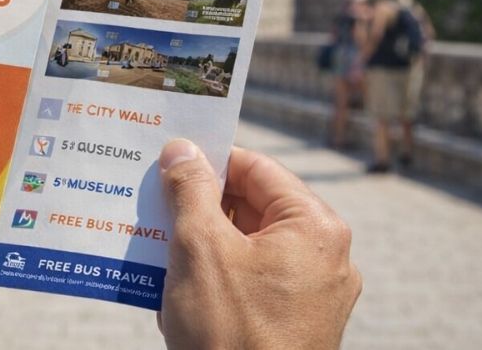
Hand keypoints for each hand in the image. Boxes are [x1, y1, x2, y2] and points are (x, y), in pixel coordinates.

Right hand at [157, 140, 360, 349]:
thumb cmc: (230, 333)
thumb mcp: (200, 248)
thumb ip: (190, 190)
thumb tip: (183, 149)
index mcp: (315, 228)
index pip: (258, 169)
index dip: (210, 159)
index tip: (169, 158)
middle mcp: (326, 258)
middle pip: (255, 206)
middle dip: (202, 203)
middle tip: (156, 199)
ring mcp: (314, 295)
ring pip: (250, 245)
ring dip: (205, 240)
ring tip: (158, 241)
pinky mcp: (297, 325)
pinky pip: (254, 280)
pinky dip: (218, 274)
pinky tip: (177, 282)